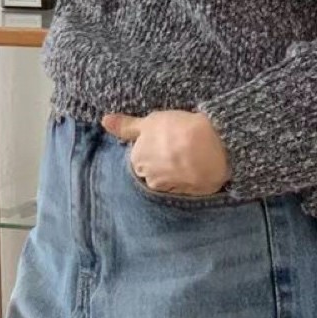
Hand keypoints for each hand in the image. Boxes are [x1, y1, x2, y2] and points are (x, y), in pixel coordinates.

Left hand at [102, 109, 232, 195]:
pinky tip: (197, 167)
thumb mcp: (150, 121)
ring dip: (176, 172)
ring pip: (168, 180)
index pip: (140, 156)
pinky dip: (188, 179)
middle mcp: (149, 178)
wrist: (212, 148)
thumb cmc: (179, 131)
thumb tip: (104, 122)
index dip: (154, 146)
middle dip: (162, 161)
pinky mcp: (188, 195)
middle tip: (179, 146)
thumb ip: (126, 125)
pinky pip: (184, 187)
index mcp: (137, 160)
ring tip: (191, 156)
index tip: (166, 138)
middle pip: (152, 170)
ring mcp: (169, 189)